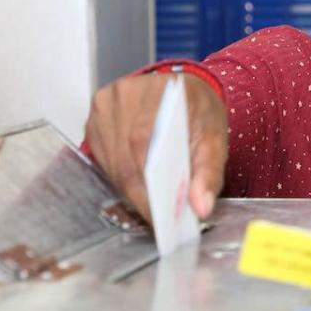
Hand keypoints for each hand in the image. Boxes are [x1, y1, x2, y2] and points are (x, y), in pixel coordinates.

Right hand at [83, 71, 228, 221]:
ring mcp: (105, 105)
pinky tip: (139, 187)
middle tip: (160, 220)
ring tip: (152, 208)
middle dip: (142, 196)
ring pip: (111, 163)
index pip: (143, 143)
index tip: (161, 217)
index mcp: (159, 93)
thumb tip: (201, 207)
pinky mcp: (95, 118)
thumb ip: (209, 173)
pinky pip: (103, 158)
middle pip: (124, 158)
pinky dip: (121, 177)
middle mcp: (125, 95)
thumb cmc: (199, 111)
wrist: (184, 90)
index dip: (149, 187)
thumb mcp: (216, 138)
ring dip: (130, 189)